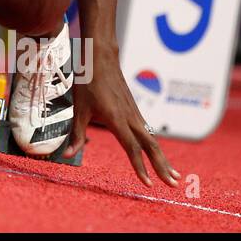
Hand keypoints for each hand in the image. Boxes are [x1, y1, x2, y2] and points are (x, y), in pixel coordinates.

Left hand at [62, 49, 179, 187]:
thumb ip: (76, 135)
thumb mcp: (79, 109)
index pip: (132, 148)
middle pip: (151, 146)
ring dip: (163, 158)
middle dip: (163, 167)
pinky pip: (148, 131)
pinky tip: (157, 154)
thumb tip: (66, 155)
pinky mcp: (134, 109)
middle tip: (174, 185)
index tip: (148, 184)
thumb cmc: (88, 81)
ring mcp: (134, 112)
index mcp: (116, 119)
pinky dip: (155, 146)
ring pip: (153, 139)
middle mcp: (130, 117)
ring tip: (173, 175)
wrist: (100, 56)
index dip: (139, 167)